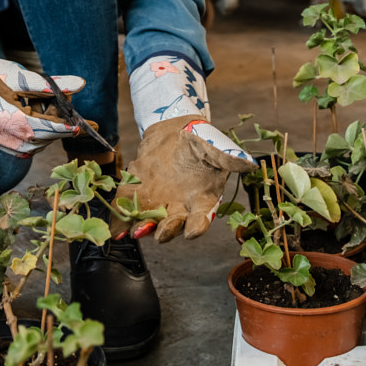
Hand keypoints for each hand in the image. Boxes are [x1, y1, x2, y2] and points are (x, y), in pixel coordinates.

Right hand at [0, 12, 84, 155]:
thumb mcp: (19, 74)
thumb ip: (50, 84)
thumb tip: (80, 85)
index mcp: (6, 117)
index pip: (44, 129)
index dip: (65, 128)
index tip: (81, 125)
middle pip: (39, 140)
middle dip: (58, 132)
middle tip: (75, 121)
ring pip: (29, 146)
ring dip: (46, 136)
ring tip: (55, 119)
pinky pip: (17, 147)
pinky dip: (32, 140)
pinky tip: (38, 125)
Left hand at [114, 115, 256, 241]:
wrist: (175, 131)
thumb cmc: (200, 142)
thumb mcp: (215, 147)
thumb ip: (228, 158)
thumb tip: (250, 163)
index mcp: (201, 200)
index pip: (201, 220)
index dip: (197, 227)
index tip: (192, 230)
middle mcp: (179, 208)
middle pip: (173, 227)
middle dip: (166, 232)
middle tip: (159, 234)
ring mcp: (158, 202)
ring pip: (149, 221)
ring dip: (142, 228)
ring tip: (135, 231)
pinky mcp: (138, 191)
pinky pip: (129, 207)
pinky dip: (122, 217)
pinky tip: (116, 227)